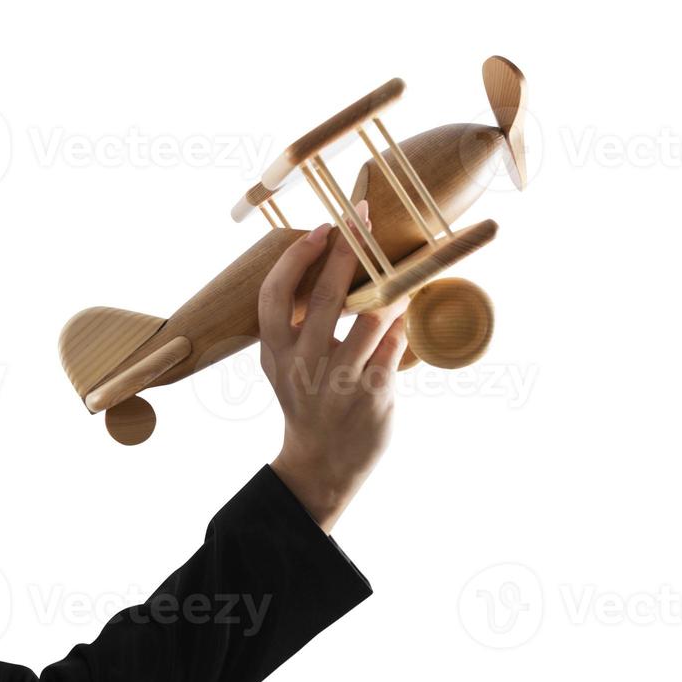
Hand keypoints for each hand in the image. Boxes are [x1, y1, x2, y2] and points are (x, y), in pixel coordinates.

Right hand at [256, 200, 408, 532]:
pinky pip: (394, 344)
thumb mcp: (282, 365)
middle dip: (347, 250)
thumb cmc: (305, 402)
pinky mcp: (372, 395)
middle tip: (362, 218)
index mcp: (274, 353)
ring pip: (369, 319)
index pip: (275, 296)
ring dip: (388, 285)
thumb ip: (293, 325)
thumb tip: (325, 264)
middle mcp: (302, 366)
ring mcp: (338, 382)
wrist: (321, 463)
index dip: (296, 259)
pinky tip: (407, 305)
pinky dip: (402, 320)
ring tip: (399, 265)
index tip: (320, 231)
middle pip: (326, 298)